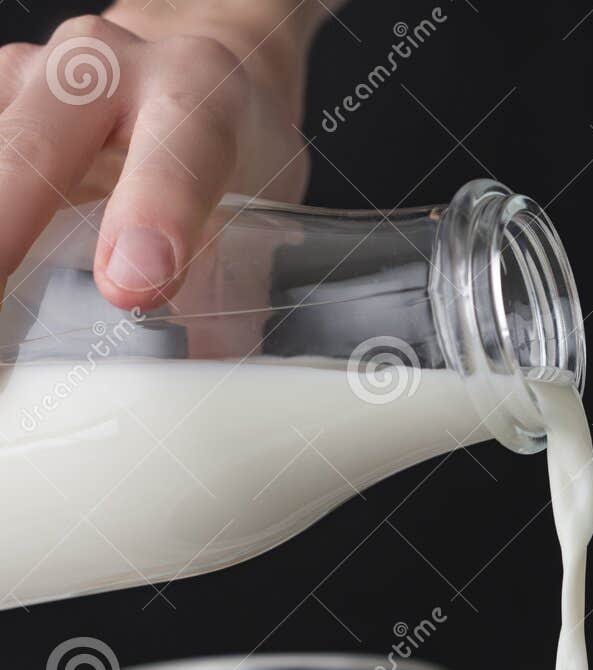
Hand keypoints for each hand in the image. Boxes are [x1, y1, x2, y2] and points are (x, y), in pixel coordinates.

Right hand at [0, 4, 325, 309]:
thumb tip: (207, 389)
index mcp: (200, 94)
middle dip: (5, 230)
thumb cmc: (230, 144)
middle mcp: (110, 68)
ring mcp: (36, 74)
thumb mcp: (261, 207)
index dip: (154, 213)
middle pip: (38, 147)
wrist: (200, 51)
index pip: (179, 150)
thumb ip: (236, 296)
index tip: (133, 287)